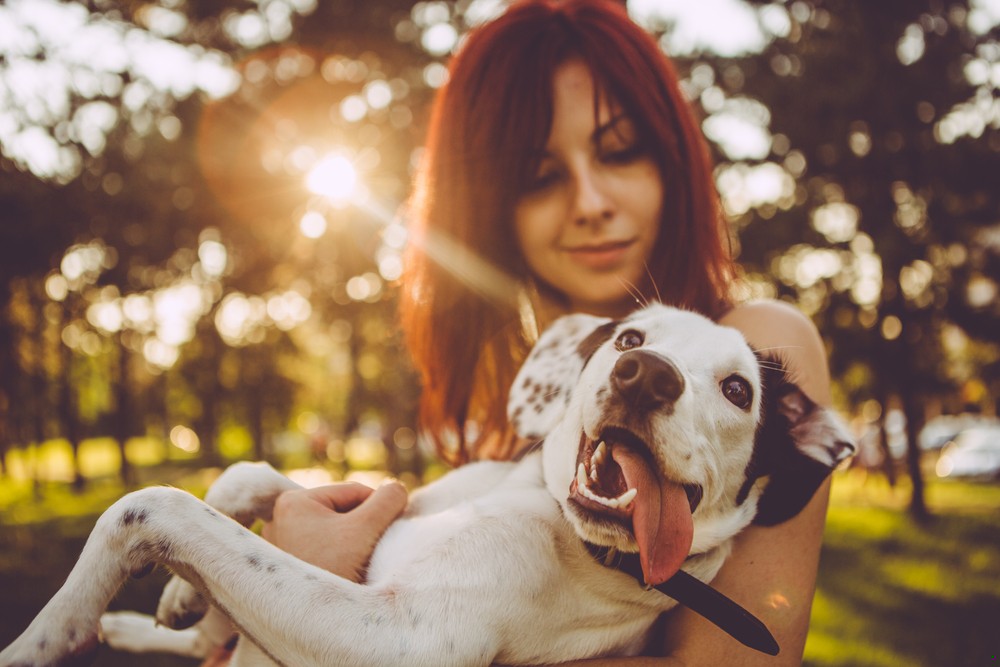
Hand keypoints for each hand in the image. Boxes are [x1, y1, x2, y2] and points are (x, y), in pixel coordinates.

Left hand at [261, 479, 407, 581]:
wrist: (310, 623)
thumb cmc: (333, 570)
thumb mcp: (367, 528)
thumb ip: (388, 500)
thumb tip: (396, 489)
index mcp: (293, 500)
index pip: (354, 493)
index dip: (379, 509)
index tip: (393, 530)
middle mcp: (279, 519)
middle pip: (341, 513)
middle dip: (363, 528)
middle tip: (377, 548)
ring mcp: (279, 544)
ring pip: (333, 533)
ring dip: (353, 543)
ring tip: (363, 563)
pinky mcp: (285, 566)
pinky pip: (321, 551)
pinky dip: (339, 558)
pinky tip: (349, 573)